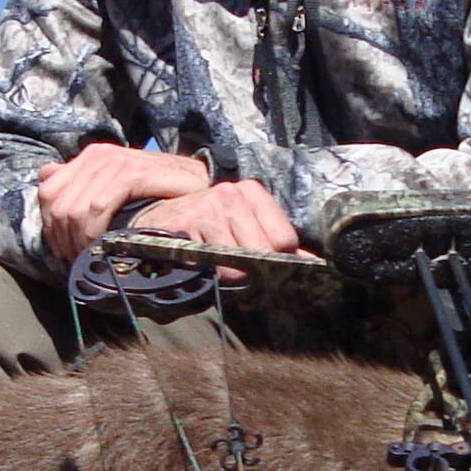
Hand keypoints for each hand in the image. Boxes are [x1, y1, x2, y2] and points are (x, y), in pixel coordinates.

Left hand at [37, 142, 213, 263]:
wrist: (195, 182)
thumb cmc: (156, 190)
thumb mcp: (115, 185)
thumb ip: (81, 180)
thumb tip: (45, 174)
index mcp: (89, 157)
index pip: (48, 194)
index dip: (50, 228)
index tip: (64, 252)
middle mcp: (97, 155)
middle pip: (58, 205)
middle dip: (63, 240)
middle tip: (77, 262)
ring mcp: (113, 161)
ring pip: (75, 209)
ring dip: (78, 241)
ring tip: (90, 259)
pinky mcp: (131, 172)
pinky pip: (98, 207)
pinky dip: (94, 231)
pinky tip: (103, 246)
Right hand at [131, 179, 307, 265]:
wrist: (156, 216)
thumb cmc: (207, 224)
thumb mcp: (244, 222)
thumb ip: (276, 240)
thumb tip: (314, 263)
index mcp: (251, 191)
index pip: (285, 239)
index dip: (278, 261)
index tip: (266, 267)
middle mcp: (231, 195)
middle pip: (263, 254)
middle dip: (256, 273)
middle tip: (241, 274)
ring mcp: (206, 209)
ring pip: (237, 267)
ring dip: (230, 279)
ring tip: (217, 267)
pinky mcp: (183, 227)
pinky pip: (209, 269)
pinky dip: (208, 276)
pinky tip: (200, 265)